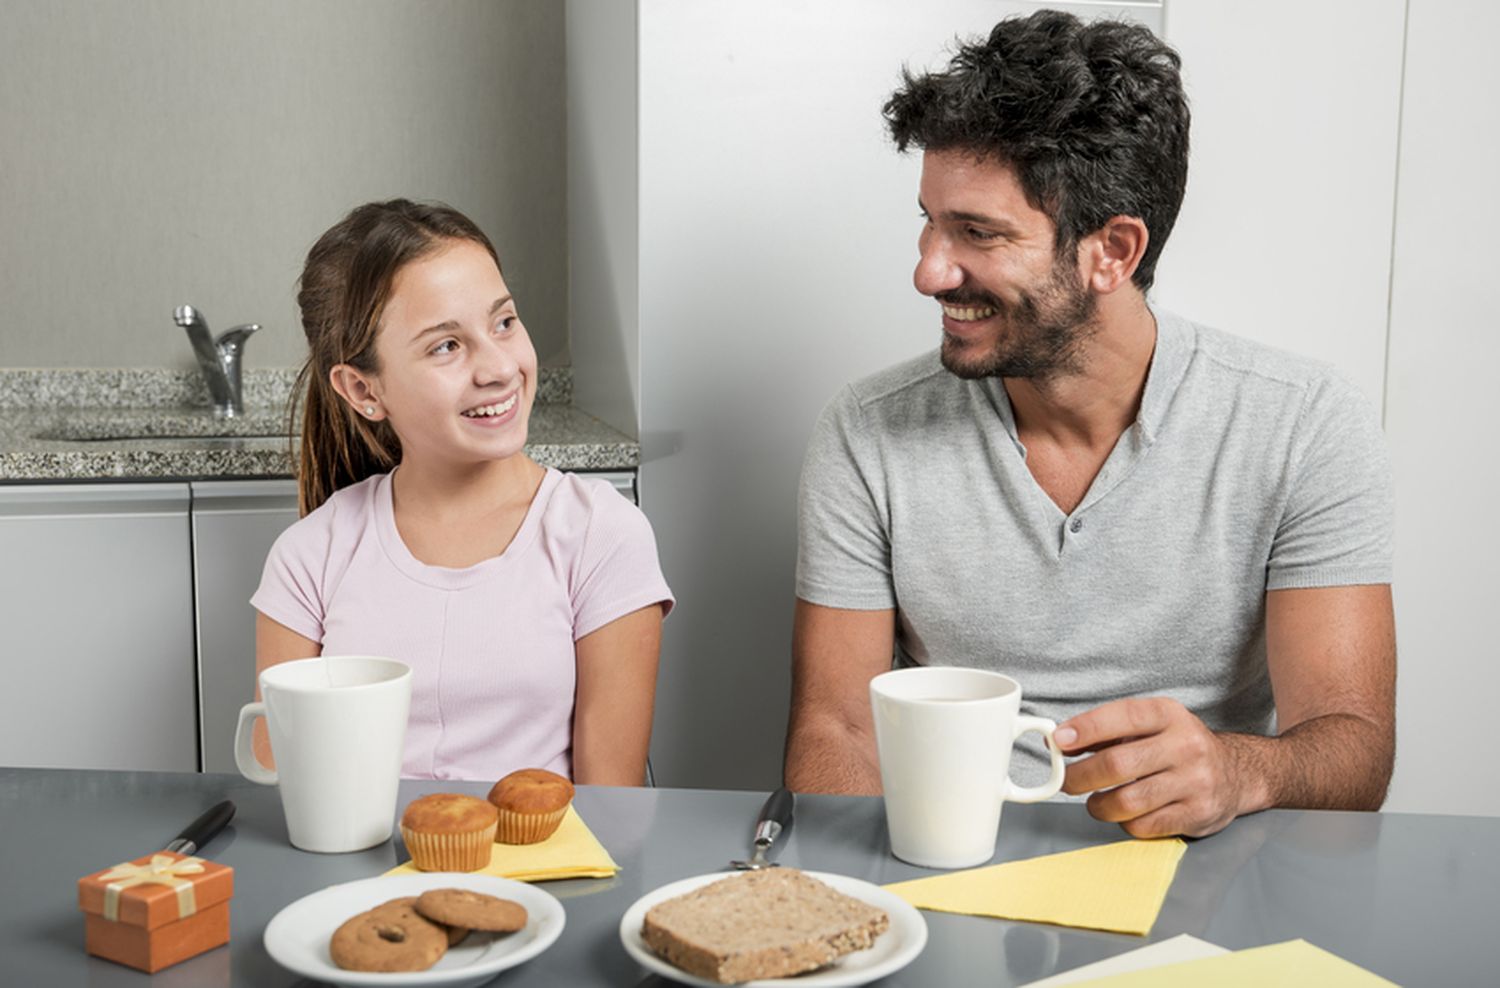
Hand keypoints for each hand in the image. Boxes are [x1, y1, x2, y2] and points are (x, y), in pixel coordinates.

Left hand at [1057, 697, 1252, 837]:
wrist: (1236, 773)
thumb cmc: (1178, 748)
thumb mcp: (1149, 726)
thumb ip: (1104, 732)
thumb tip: (1058, 741)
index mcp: (1169, 715)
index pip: (1123, 717)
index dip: (1086, 728)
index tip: (1059, 740)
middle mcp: (1186, 745)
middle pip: (1118, 764)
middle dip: (1080, 776)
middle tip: (1067, 782)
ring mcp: (1195, 781)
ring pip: (1128, 801)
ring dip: (1099, 805)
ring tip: (1096, 802)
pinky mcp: (1198, 814)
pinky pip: (1144, 826)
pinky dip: (1125, 823)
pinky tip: (1127, 813)